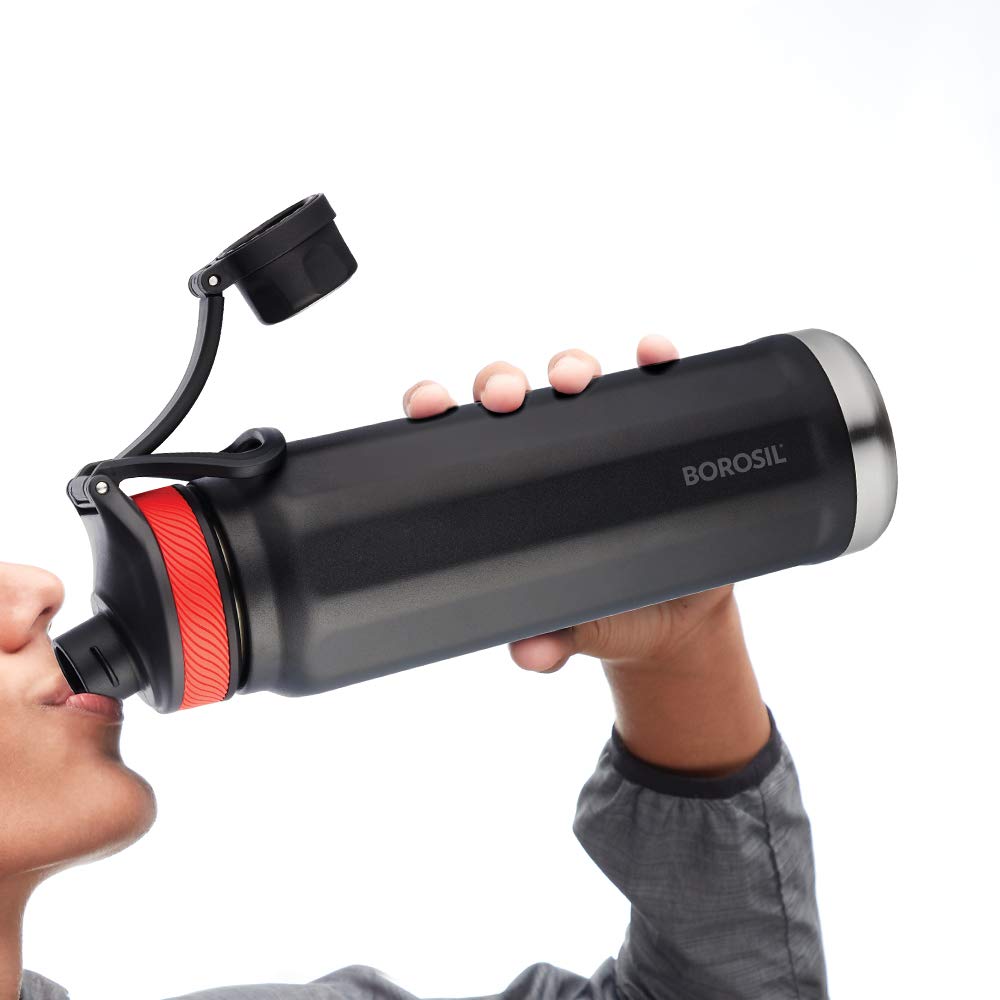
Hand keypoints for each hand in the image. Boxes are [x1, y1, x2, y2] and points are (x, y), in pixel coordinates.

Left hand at [402, 334, 734, 672]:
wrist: (675, 616)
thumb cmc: (604, 610)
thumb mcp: (576, 630)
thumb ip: (549, 641)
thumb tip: (530, 654)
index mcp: (504, 487)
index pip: (455, 435)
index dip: (434, 406)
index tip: (427, 403)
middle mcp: (547, 449)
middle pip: (509, 393)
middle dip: (499, 381)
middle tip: (504, 397)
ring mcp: (600, 435)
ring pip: (574, 378)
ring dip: (570, 365)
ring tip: (574, 380)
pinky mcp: (655, 431)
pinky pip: (653, 383)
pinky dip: (653, 360)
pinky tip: (654, 356)